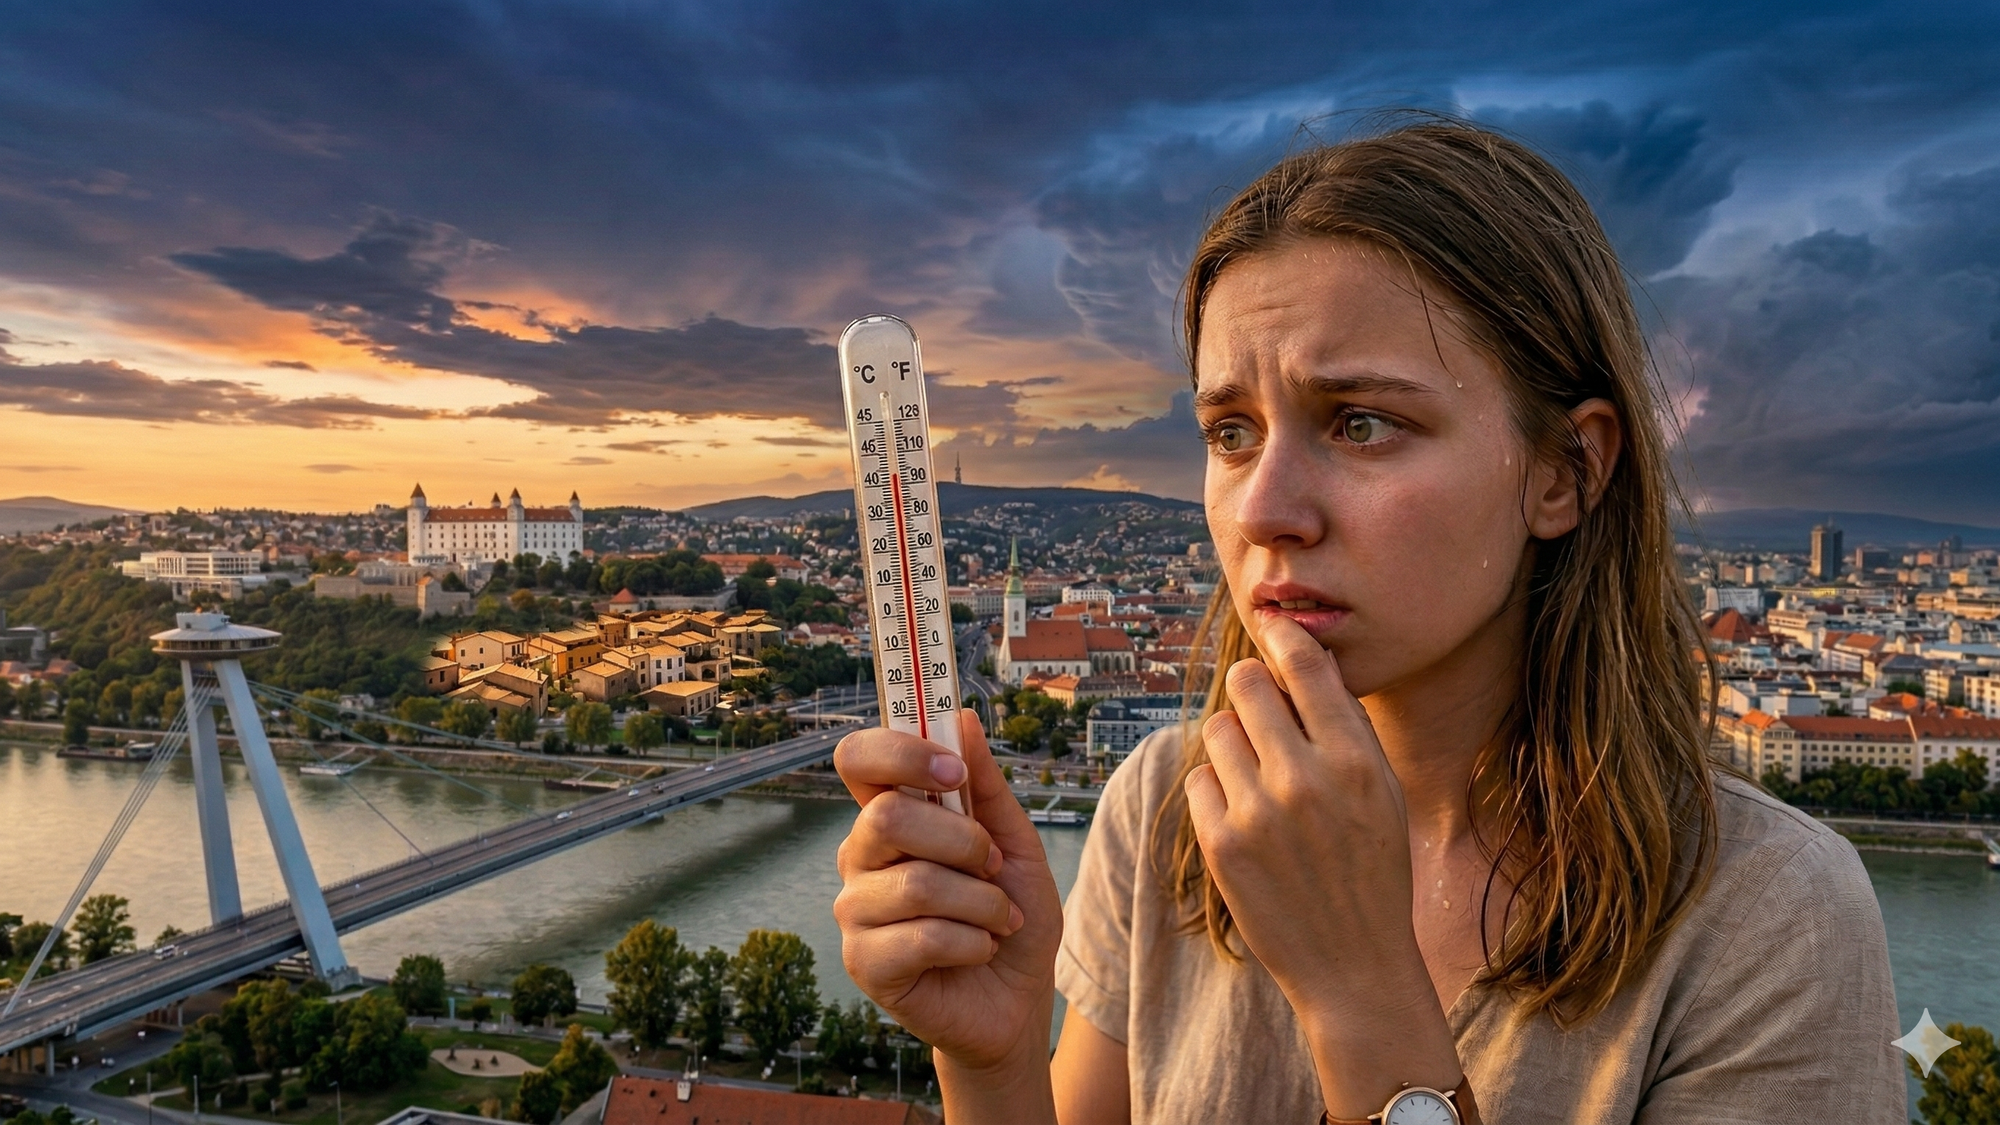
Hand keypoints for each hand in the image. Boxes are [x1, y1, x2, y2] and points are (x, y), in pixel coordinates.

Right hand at [833, 710, 1063, 1073]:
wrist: (1015, 999)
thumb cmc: (1010, 915)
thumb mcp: (1016, 842)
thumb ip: (987, 787)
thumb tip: (963, 718)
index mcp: (889, 815)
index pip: (857, 759)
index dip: (899, 751)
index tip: (954, 772)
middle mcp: (860, 856)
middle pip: (887, 817)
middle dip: (963, 842)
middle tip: (995, 866)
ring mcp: (855, 911)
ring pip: (916, 882)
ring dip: (983, 903)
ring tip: (1000, 921)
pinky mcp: (864, 963)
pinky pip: (922, 937)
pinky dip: (972, 942)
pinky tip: (978, 951)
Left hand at [1184, 615, 1458, 1116]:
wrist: (1353, 965)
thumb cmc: (1371, 871)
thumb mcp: (1384, 794)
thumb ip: (1345, 730)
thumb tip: (1304, 662)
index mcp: (1357, 762)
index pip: (1306, 666)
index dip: (1282, 636)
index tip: (1272, 626)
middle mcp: (1306, 779)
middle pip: (1247, 685)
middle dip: (1250, 689)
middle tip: (1259, 707)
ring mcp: (1258, 812)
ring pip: (1218, 730)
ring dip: (1234, 744)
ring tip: (1260, 779)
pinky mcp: (1220, 843)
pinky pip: (1200, 778)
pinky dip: (1216, 790)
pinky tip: (1245, 818)